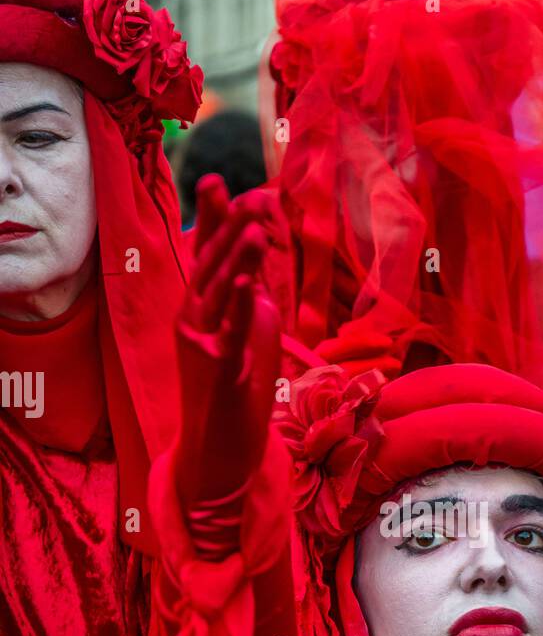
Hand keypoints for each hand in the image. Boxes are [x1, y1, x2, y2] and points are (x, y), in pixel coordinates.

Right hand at [175, 175, 281, 555]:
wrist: (220, 454)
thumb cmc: (235, 395)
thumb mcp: (247, 337)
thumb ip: (251, 300)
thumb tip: (257, 267)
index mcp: (200, 311)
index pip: (205, 257)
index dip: (212, 220)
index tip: (216, 181)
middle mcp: (193, 322)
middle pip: (208, 267)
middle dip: (224, 228)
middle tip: (240, 191)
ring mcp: (201, 346)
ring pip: (217, 294)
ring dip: (235, 259)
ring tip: (253, 226)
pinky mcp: (218, 372)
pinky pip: (229, 334)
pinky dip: (239, 306)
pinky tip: (249, 281)